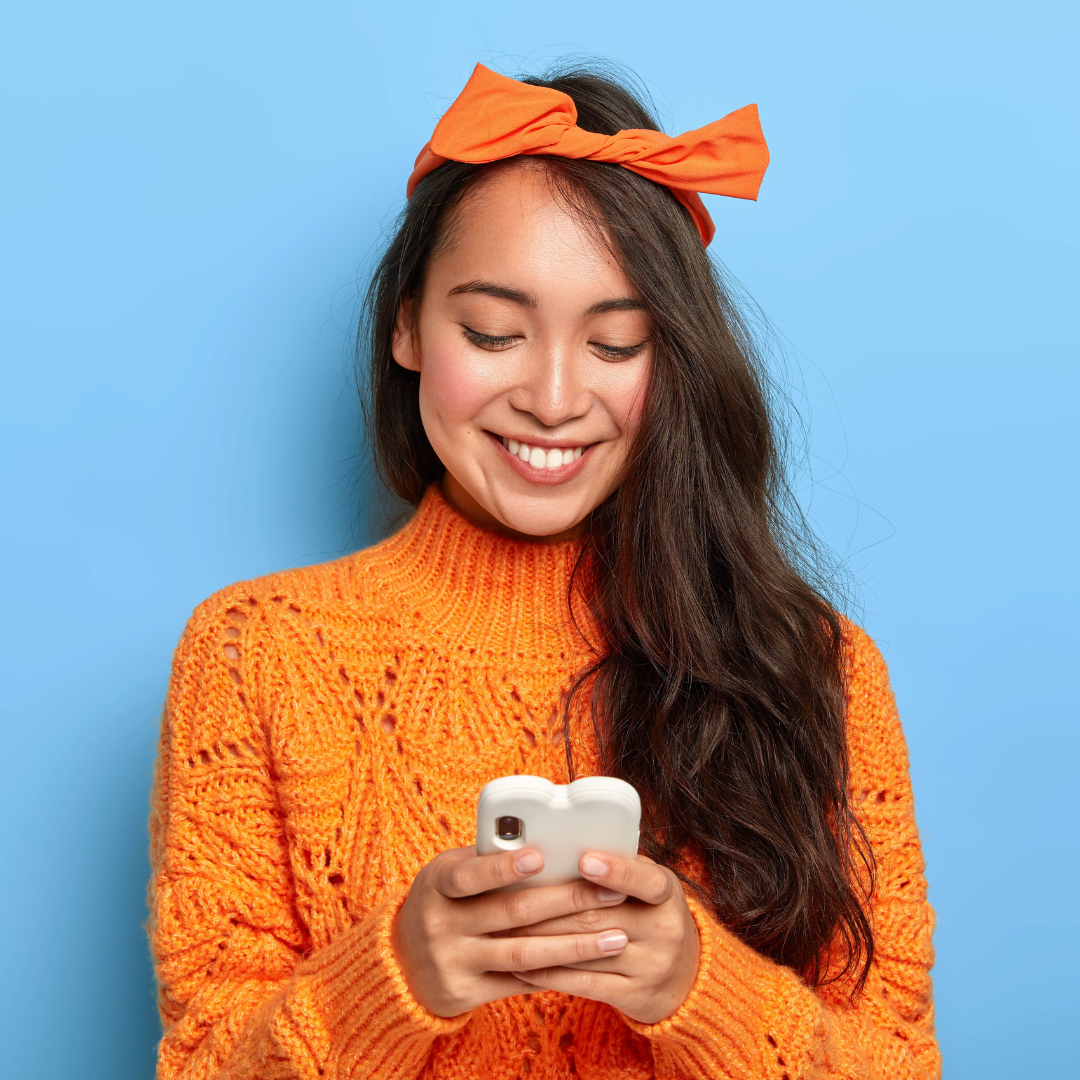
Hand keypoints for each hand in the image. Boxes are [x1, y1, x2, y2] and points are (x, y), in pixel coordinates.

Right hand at [392, 846, 632, 1016]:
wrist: (400, 962)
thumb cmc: (442, 900)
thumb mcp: (449, 873)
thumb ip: (487, 859)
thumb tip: (548, 839)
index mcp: (437, 884)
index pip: (470, 875)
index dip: (503, 868)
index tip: (540, 857)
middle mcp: (442, 925)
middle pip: (512, 913)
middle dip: (567, 902)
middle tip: (610, 892)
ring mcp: (454, 962)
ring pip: (524, 954)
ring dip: (575, 945)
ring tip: (617, 937)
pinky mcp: (466, 994)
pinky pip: (520, 983)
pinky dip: (557, 972)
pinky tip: (590, 965)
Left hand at [502, 853, 700, 1023]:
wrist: (686, 978)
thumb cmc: (652, 916)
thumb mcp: (649, 887)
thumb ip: (620, 867)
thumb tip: (567, 845)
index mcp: (668, 894)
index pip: (646, 881)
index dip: (616, 871)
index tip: (585, 861)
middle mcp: (665, 930)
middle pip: (600, 916)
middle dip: (551, 907)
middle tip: (513, 898)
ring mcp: (652, 966)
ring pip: (587, 950)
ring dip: (542, 940)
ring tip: (507, 930)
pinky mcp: (634, 996)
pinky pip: (584, 983)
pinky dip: (549, 974)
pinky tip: (523, 966)